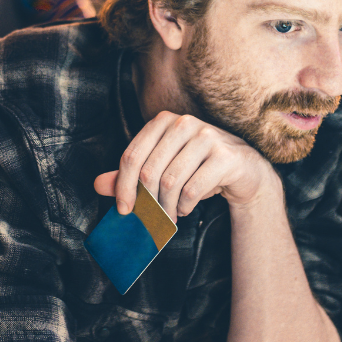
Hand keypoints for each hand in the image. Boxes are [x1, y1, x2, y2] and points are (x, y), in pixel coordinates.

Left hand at [93, 110, 276, 219]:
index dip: (122, 187)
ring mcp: (206, 137)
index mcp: (163, 121)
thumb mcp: (162, 169)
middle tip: (150, 220)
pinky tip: (185, 209)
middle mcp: (183, 123)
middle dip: (147, 202)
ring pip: (170, 182)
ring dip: (166, 208)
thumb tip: (97, 184)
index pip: (131, 156)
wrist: (244, 170)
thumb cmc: (197, 168)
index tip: (123, 210)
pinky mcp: (224, 156)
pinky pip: (192, 189)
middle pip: (149, 171)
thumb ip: (130, 175)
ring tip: (169, 215)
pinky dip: (184, 206)